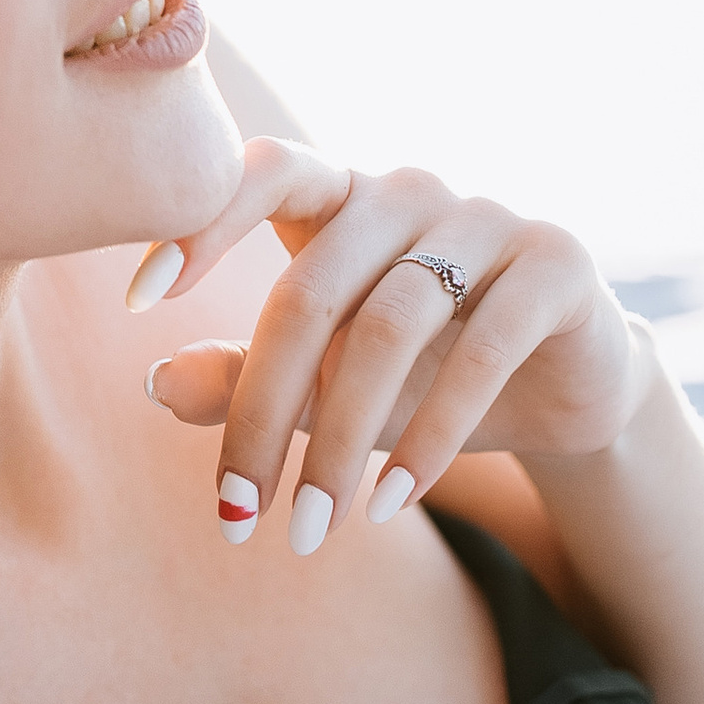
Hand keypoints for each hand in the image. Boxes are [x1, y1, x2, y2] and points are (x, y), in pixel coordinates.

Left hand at [137, 139, 645, 547]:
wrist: (565, 389)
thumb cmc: (423, 374)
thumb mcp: (329, 382)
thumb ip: (250, 375)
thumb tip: (156, 383)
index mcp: (341, 195)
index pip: (262, 172)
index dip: (200, 224)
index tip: (138, 301)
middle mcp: (409, 190)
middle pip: (313, 288)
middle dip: (266, 410)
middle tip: (236, 513)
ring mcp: (489, 217)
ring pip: (391, 324)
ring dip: (342, 441)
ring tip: (312, 530)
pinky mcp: (557, 263)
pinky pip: (481, 350)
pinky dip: (430, 437)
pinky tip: (391, 505)